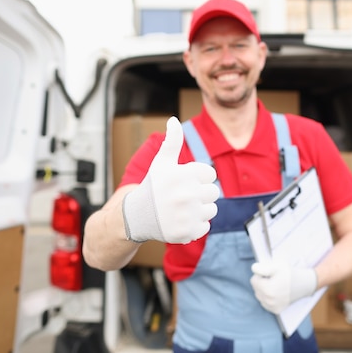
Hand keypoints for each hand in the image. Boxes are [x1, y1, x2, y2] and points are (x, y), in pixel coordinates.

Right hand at [122, 116, 219, 243]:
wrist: (137, 216)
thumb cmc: (154, 186)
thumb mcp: (162, 162)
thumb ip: (172, 141)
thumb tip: (174, 120)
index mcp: (183, 175)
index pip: (210, 174)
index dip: (198, 177)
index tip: (183, 181)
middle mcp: (186, 195)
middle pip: (214, 192)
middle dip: (200, 193)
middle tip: (182, 196)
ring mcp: (187, 215)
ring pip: (212, 209)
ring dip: (200, 209)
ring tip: (182, 208)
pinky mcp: (188, 232)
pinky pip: (205, 226)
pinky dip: (195, 225)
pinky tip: (180, 221)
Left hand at [250, 260, 316, 313]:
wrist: (303, 284)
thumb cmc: (289, 274)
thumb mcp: (277, 266)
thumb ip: (262, 267)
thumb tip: (253, 269)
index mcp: (267, 289)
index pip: (253, 280)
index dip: (261, 274)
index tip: (270, 274)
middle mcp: (269, 301)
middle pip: (255, 289)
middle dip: (261, 283)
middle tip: (273, 279)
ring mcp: (272, 307)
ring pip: (259, 296)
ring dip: (264, 290)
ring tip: (275, 285)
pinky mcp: (276, 310)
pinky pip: (264, 303)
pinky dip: (267, 298)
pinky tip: (276, 293)